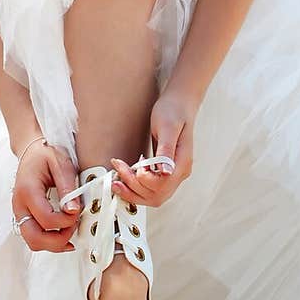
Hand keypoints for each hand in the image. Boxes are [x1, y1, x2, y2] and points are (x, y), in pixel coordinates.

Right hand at [12, 140, 80, 252]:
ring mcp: (20, 213)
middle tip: (72, 228)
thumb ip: (67, 187)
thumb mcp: (60, 164)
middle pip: (34, 238)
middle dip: (58, 240)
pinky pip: (34, 237)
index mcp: (28, 190)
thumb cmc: (44, 155)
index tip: (77, 212)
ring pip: (33, 242)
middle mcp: (20, 205)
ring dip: (53, 243)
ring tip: (69, 230)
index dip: (66, 222)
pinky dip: (49, 240)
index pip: (46, 219)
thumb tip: (73, 210)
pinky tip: (62, 233)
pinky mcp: (25, 216)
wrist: (31, 151)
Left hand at [110, 90, 196, 209]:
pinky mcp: (164, 171)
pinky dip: (136, 187)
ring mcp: (173, 174)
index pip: (162, 185)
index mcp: (182, 163)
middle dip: (134, 189)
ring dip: (133, 191)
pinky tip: (125, 177)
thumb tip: (165, 172)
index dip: (144, 181)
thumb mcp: (167, 127)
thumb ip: (166, 150)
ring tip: (116, 180)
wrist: (178, 103)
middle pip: (157, 196)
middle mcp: (179, 173)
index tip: (135, 166)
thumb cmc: (173, 111)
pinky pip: (150, 188)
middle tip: (118, 172)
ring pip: (152, 196)